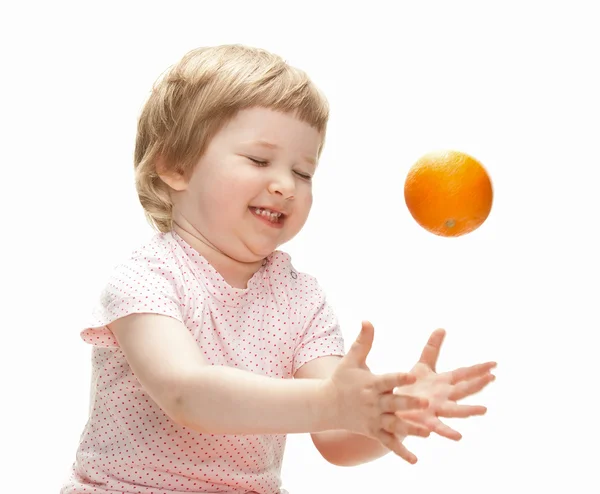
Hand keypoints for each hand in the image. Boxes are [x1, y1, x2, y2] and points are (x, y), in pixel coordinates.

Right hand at [326, 321, 430, 462]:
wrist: (327, 405)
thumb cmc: (342, 379)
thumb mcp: (351, 360)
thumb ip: (363, 341)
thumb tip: (368, 320)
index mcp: (371, 384)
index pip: (388, 380)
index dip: (400, 379)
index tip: (414, 376)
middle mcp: (373, 402)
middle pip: (394, 403)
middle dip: (410, 404)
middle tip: (427, 403)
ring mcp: (373, 419)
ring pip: (394, 425)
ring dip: (410, 429)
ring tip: (428, 433)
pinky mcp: (373, 432)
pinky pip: (388, 443)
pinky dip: (400, 452)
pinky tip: (415, 460)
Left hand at [395, 329, 495, 440]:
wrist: (395, 409)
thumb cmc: (412, 388)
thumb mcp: (422, 366)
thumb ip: (432, 349)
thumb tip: (441, 328)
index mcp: (443, 383)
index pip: (463, 374)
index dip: (477, 369)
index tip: (494, 364)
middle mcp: (443, 397)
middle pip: (463, 390)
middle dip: (477, 384)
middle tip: (492, 377)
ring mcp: (436, 410)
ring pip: (456, 411)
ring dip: (469, 411)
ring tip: (484, 409)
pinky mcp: (425, 422)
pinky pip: (438, 428)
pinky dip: (448, 432)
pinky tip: (459, 436)